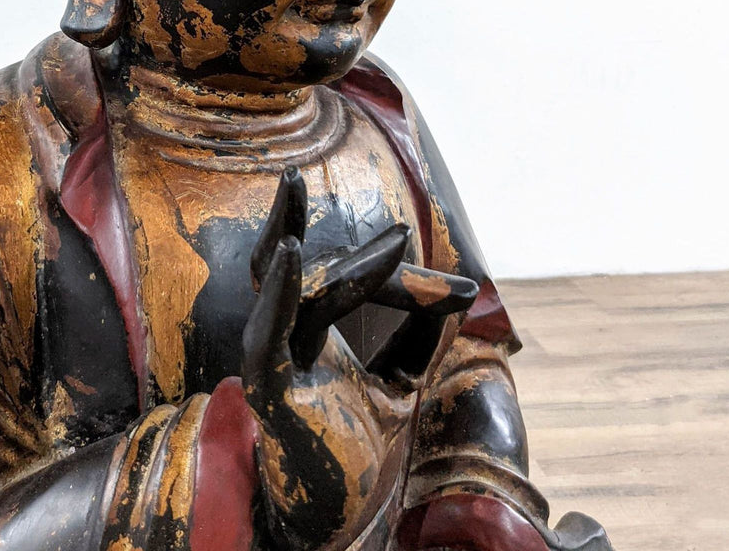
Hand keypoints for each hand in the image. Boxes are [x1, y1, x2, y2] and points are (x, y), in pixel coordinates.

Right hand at [242, 167, 475, 550]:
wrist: (341, 517)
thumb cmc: (360, 446)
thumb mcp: (401, 380)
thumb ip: (420, 336)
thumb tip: (455, 292)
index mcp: (310, 328)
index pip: (339, 277)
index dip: (390, 275)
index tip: (460, 289)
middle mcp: (287, 334)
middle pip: (310, 270)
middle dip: (361, 257)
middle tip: (405, 236)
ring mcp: (273, 356)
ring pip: (297, 291)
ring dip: (315, 249)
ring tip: (334, 209)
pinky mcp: (268, 385)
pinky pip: (269, 328)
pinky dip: (280, 289)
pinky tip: (292, 251)